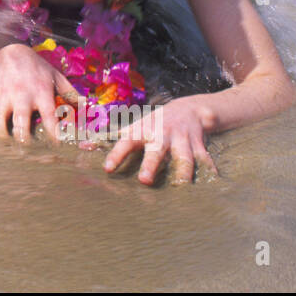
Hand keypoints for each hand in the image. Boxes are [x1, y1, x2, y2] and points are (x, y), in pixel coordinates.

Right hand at [0, 44, 80, 143]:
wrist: (12, 53)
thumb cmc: (38, 69)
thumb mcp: (57, 77)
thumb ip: (72, 94)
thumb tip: (87, 108)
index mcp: (41, 92)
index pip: (49, 116)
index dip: (54, 133)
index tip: (57, 145)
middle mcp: (22, 96)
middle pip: (20, 124)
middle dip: (24, 141)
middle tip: (28, 150)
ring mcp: (4, 97)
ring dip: (3, 137)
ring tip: (9, 142)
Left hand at [103, 97, 217, 185]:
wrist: (189, 109)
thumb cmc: (154, 124)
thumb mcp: (133, 128)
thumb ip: (109, 140)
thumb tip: (81, 149)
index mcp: (143, 131)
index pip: (126, 142)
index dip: (116, 154)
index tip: (107, 169)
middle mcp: (162, 134)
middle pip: (156, 150)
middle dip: (150, 164)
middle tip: (144, 180)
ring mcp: (181, 139)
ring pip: (184, 156)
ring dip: (183, 171)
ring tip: (181, 187)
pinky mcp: (199, 144)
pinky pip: (205, 159)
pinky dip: (209, 170)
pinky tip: (214, 182)